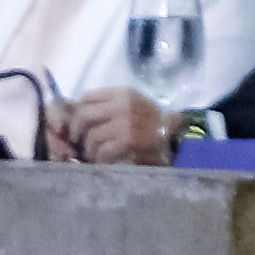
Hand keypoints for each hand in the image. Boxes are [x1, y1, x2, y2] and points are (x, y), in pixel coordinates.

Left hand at [55, 89, 175, 165]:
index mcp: (123, 93)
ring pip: (91, 137)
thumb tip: (78, 116)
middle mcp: (123, 105)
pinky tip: (106, 161)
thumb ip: (110, 107)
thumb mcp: (133, 106)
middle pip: (84, 115)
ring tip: (95, 155)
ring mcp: (126, 123)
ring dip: (89, 150)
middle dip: (77, 132)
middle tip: (80, 143)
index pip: (87, 97)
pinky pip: (102, 151)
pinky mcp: (129, 142)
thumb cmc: (153, 125)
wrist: (177, 139)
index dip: (77, 112)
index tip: (79, 125)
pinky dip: (100, 158)